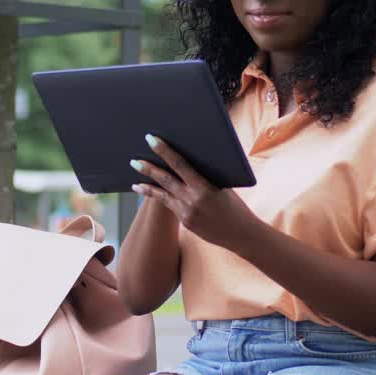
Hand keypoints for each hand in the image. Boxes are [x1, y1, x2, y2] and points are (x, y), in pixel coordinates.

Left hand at [130, 134, 259, 252]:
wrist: (241, 234)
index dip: (164, 151)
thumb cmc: (235, 206)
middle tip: (133, 160)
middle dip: (148, 169)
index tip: (152, 140)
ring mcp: (187, 214)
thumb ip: (204, 178)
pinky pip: (171, 206)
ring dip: (148, 187)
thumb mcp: (222, 187)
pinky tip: (152, 194)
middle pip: (165, 181)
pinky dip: (162, 198)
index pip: (179, 164)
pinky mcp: (185, 223)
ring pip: (163, 196)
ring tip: (134, 182)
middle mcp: (192, 200)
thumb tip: (185, 164)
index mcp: (203, 188)